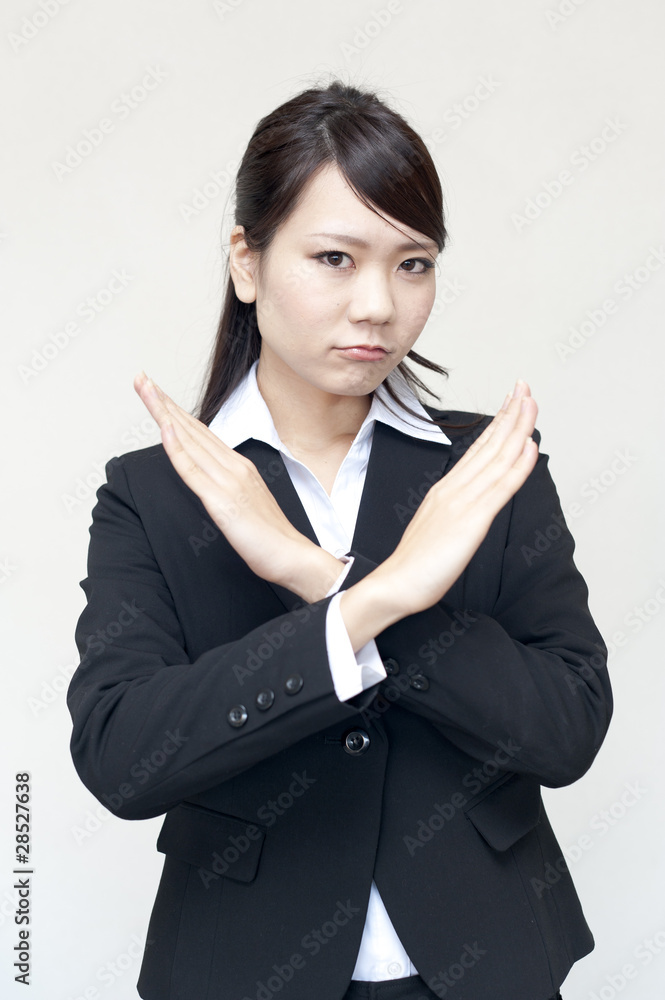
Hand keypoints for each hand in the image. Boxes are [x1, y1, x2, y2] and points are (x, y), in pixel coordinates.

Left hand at [133, 372, 342, 596]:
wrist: (292, 556)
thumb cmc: (271, 537)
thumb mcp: (246, 503)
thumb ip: (228, 487)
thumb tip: (210, 482)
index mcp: (238, 466)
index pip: (201, 432)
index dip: (177, 411)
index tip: (157, 392)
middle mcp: (233, 466)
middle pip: (192, 428)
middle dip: (164, 402)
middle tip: (142, 378)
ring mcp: (227, 481)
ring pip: (189, 440)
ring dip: (164, 414)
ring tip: (146, 390)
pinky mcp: (221, 501)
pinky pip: (193, 470)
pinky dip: (176, 448)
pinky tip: (164, 429)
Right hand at [381, 380, 538, 616]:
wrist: (395, 584)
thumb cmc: (415, 564)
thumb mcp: (437, 526)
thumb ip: (454, 509)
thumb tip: (473, 500)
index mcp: (447, 489)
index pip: (478, 448)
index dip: (498, 422)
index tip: (512, 400)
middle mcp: (455, 489)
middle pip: (489, 445)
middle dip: (510, 413)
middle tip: (524, 386)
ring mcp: (463, 502)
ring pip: (497, 458)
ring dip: (517, 428)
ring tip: (531, 403)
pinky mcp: (471, 521)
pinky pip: (500, 488)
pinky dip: (518, 465)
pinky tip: (529, 447)